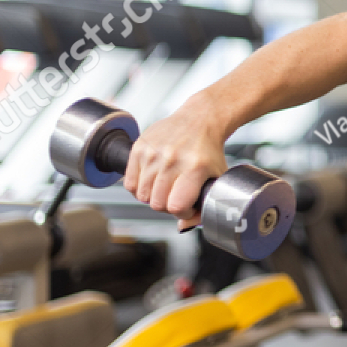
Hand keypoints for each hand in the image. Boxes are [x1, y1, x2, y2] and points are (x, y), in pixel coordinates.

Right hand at [121, 97, 229, 227]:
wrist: (199, 120)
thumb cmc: (209, 152)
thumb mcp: (217, 178)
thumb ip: (205, 205)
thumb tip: (183, 226)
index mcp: (195, 168)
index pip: (176, 206)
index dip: (182, 212)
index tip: (188, 206)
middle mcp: (172, 160)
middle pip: (156, 204)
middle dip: (167, 206)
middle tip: (176, 197)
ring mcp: (153, 153)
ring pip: (142, 196)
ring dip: (153, 197)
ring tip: (166, 188)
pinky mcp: (138, 148)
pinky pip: (130, 183)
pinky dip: (140, 188)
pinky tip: (153, 181)